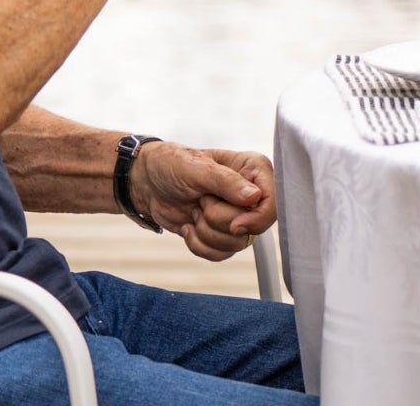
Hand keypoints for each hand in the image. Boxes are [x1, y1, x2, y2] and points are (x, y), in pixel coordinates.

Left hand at [132, 143, 277, 261]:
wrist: (146, 183)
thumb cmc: (172, 164)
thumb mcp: (197, 168)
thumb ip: (227, 182)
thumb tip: (254, 197)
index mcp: (254, 171)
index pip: (273, 203)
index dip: (256, 219)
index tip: (234, 224)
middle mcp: (252, 195)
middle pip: (251, 228)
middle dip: (218, 220)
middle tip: (201, 200)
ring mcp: (238, 216)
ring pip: (235, 244)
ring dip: (206, 232)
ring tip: (194, 210)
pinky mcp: (222, 233)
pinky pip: (220, 254)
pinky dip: (199, 245)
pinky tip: (189, 226)